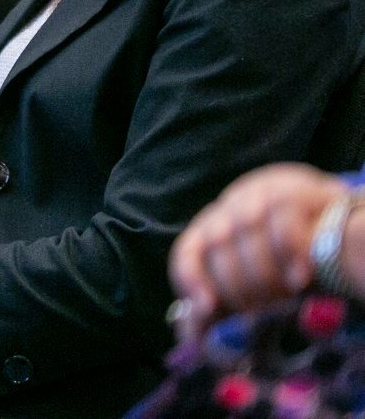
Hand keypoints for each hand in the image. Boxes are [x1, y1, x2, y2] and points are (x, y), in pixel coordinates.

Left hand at [170, 163, 349, 337]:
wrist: (341, 228)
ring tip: (284, 296)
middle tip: (259, 310)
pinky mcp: (295, 188)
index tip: (208, 308)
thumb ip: (223, 306)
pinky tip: (300, 279)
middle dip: (238, 285)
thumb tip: (192, 341)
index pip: (187, 251)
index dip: (193, 279)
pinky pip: (284, 223)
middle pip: (217, 243)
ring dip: (264, 274)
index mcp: (214, 227)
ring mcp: (262, 192)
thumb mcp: (256, 284)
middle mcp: (232, 205)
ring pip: (247, 230)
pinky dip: (290, 255)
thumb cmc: (291, 263)